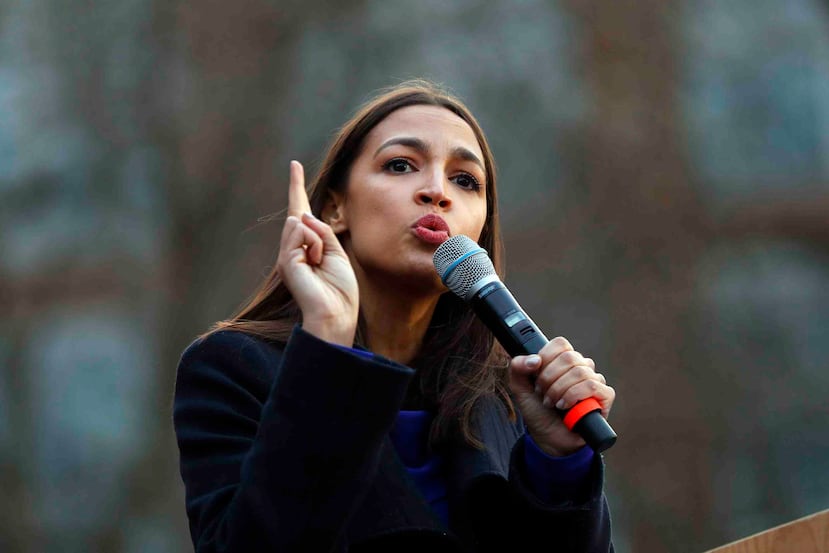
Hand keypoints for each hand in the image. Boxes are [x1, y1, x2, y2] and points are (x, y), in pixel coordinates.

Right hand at [276, 161, 358, 345]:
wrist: (336, 313)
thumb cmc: (340, 288)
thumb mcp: (336, 252)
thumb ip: (321, 231)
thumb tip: (300, 215)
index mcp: (308, 246)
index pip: (301, 211)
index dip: (297, 187)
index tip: (294, 165)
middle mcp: (293, 248)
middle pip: (299, 214)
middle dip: (310, 220)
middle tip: (320, 255)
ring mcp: (287, 254)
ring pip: (301, 223)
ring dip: (319, 239)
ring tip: (320, 263)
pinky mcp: (285, 260)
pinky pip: (299, 233)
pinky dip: (314, 244)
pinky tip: (315, 263)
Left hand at [508, 337, 614, 456]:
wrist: (547, 437)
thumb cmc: (538, 410)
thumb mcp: (519, 388)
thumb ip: (517, 367)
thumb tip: (534, 359)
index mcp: (563, 360)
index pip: (560, 344)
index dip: (546, 358)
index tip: (536, 376)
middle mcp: (581, 367)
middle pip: (569, 358)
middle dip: (549, 378)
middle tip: (542, 393)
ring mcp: (594, 380)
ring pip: (580, 372)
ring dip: (559, 390)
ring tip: (552, 403)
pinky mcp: (605, 396)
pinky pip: (592, 386)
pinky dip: (573, 396)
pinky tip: (565, 407)